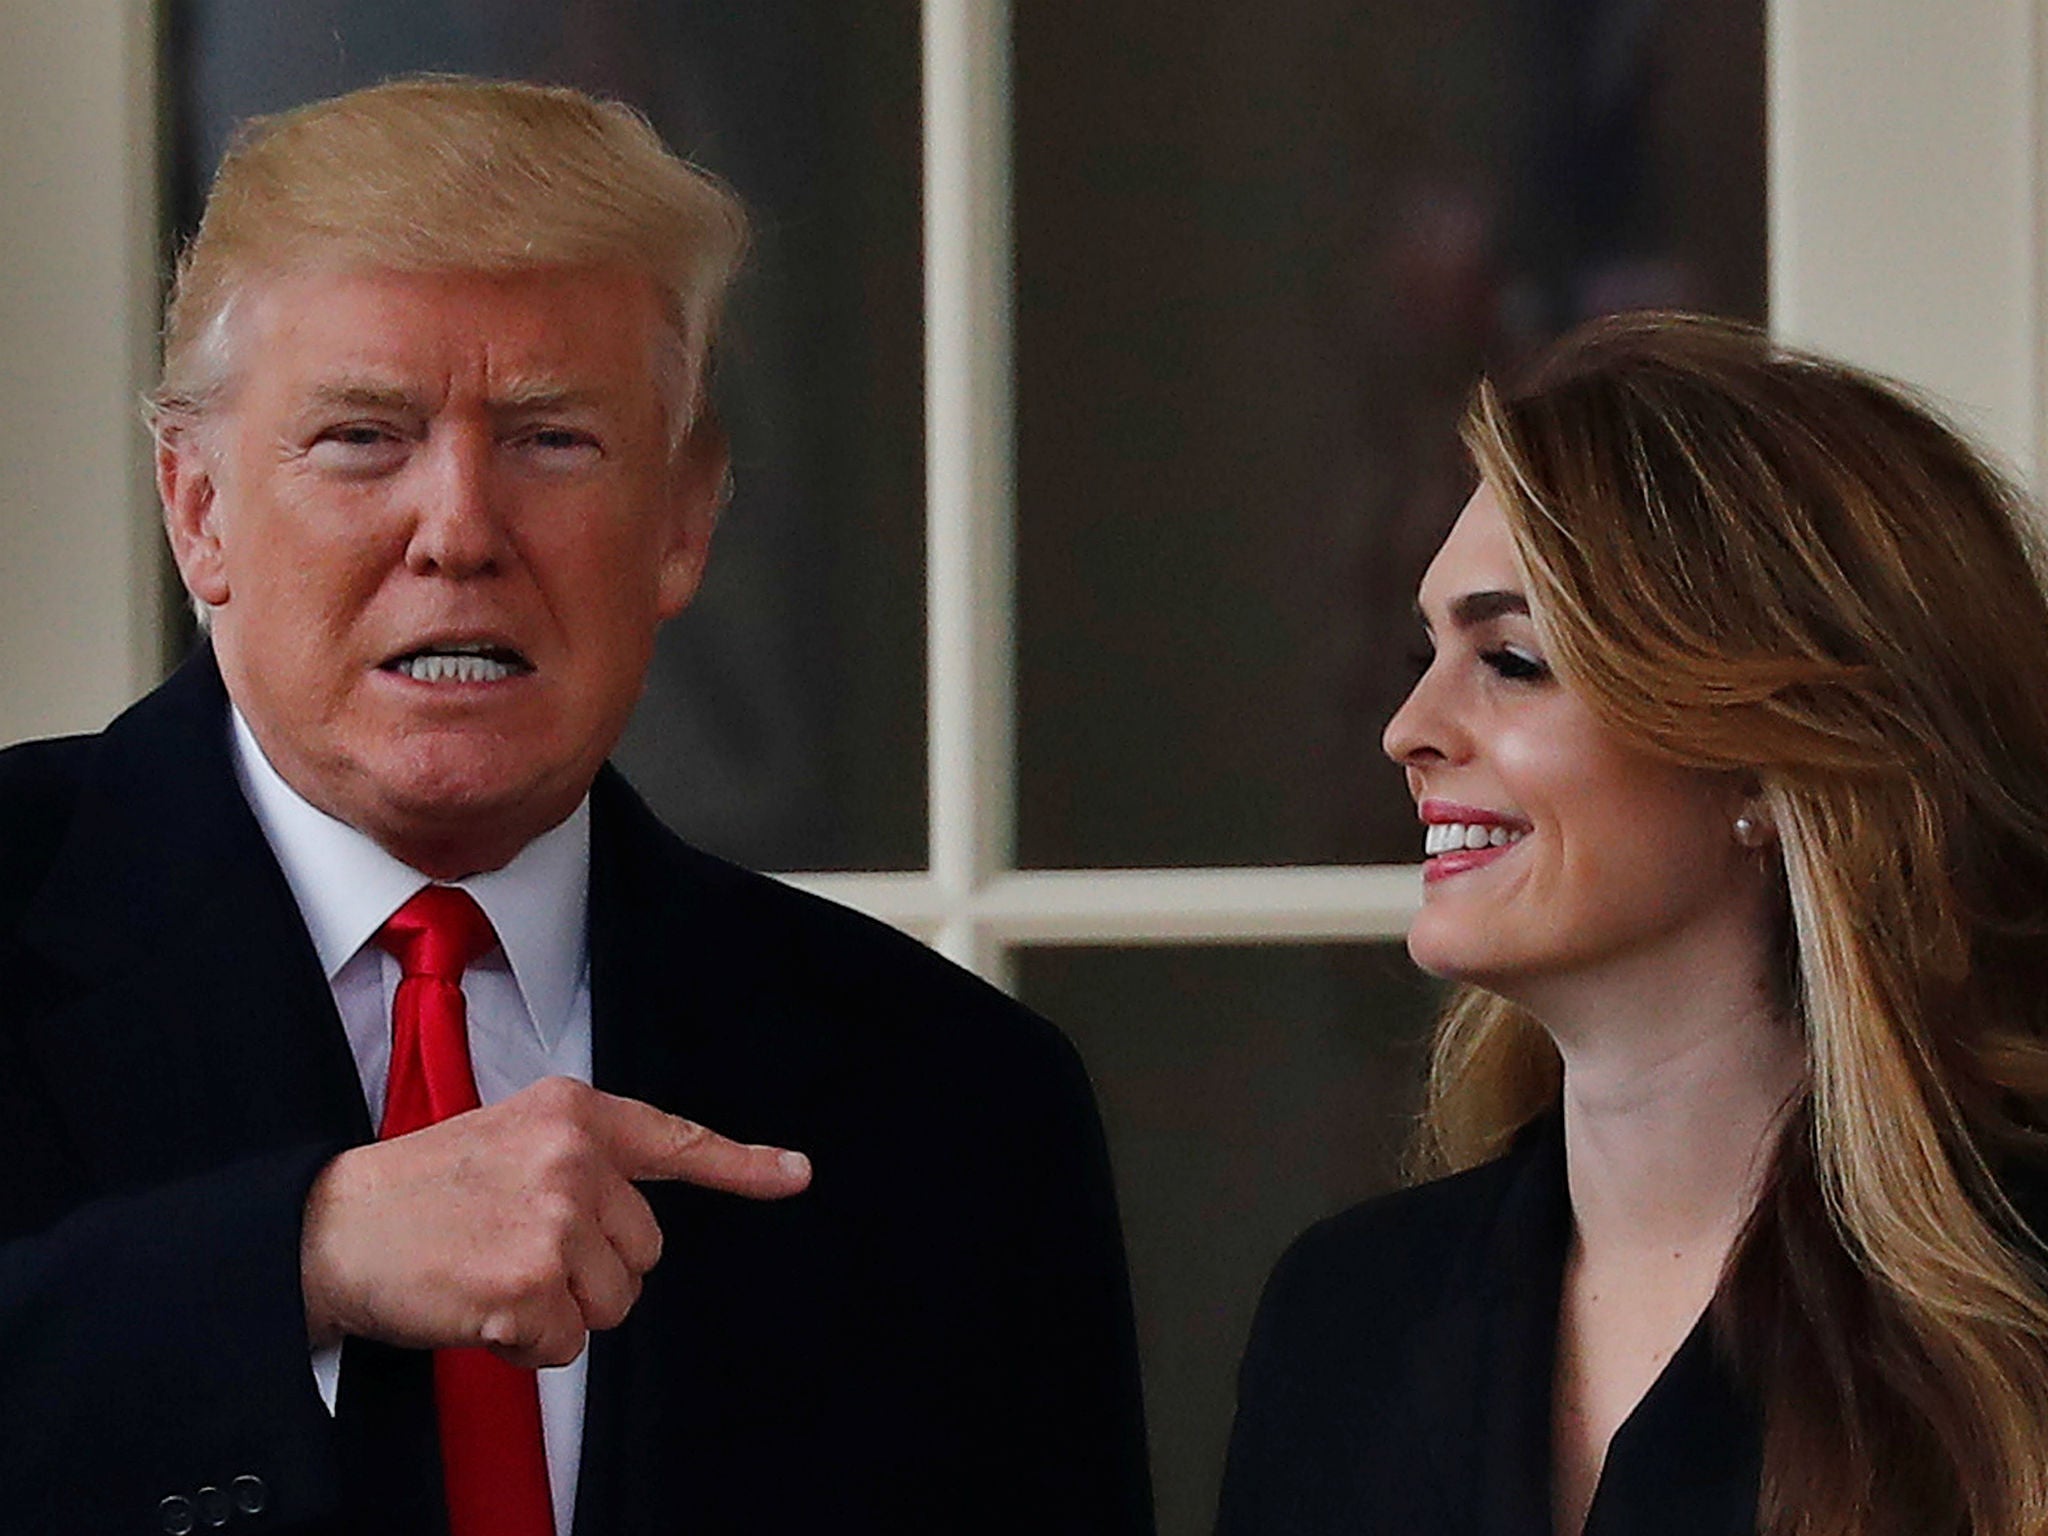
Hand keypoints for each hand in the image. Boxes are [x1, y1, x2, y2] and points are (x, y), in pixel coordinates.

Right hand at [299, 1076, 809, 1366]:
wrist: (330, 1225)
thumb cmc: (420, 1191)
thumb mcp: (511, 1138)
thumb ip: (581, 1161)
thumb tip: (642, 1214)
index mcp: (572, 1113)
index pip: (675, 1141)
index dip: (743, 1166)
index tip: (795, 1175)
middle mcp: (573, 1159)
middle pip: (645, 1250)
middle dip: (592, 1267)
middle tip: (516, 1247)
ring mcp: (554, 1221)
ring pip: (614, 1301)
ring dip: (561, 1308)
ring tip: (495, 1271)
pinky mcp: (529, 1286)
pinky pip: (567, 1344)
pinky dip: (526, 1345)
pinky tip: (480, 1305)